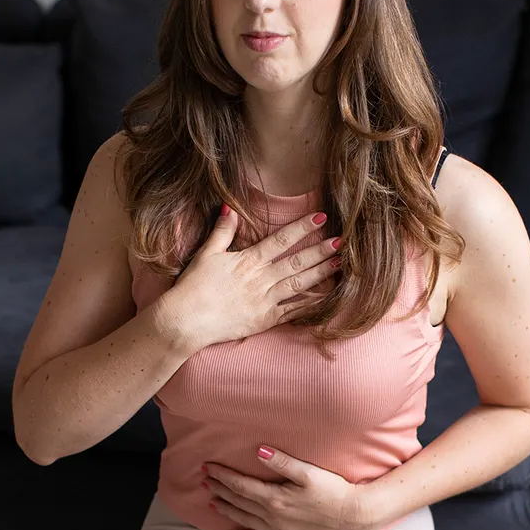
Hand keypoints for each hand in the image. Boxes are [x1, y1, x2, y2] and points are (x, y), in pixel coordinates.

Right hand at [165, 205, 341, 350]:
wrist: (185, 321)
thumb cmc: (193, 287)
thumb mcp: (206, 253)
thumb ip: (223, 231)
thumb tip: (230, 208)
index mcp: (249, 261)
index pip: (282, 240)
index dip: (303, 227)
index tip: (321, 217)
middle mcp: (261, 280)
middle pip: (297, 262)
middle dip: (321, 250)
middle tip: (343, 241)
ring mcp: (265, 301)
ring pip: (300, 285)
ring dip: (321, 273)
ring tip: (340, 264)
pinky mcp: (265, 321)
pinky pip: (293, 312)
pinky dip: (310, 304)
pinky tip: (326, 297)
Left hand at [202, 446, 372, 529]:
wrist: (353, 515)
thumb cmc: (333, 490)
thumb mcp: (308, 472)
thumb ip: (282, 462)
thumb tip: (258, 451)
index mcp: (275, 498)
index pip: (240, 485)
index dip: (223, 475)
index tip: (209, 466)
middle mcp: (273, 516)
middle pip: (239, 501)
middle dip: (220, 489)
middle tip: (204, 479)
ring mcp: (278, 529)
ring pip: (245, 519)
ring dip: (227, 509)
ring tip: (212, 500)